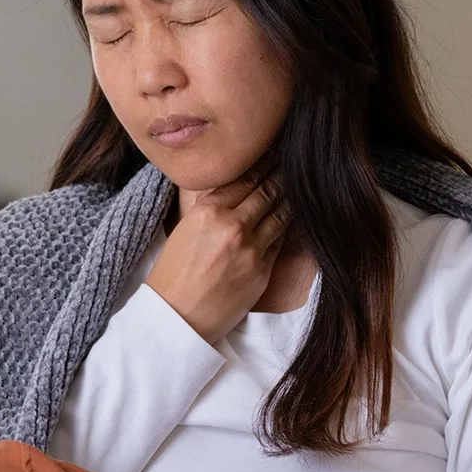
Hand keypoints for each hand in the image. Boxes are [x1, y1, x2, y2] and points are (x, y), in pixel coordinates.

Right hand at [146, 177, 283, 343]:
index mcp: (208, 211)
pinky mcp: (263, 271)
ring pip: (280, 214)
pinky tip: (289, 217)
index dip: (262, 163)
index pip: (245, 177)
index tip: (272, 154)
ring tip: (296, 188)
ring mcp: (251, 249)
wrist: (177, 316)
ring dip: (288, 200)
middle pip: (267, 191)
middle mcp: (232, 225)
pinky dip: (285, 227)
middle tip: (292, 165)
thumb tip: (238, 187)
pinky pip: (281, 241)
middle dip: (281, 177)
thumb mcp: (186, 228)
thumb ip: (212, 206)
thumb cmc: (175, 273)